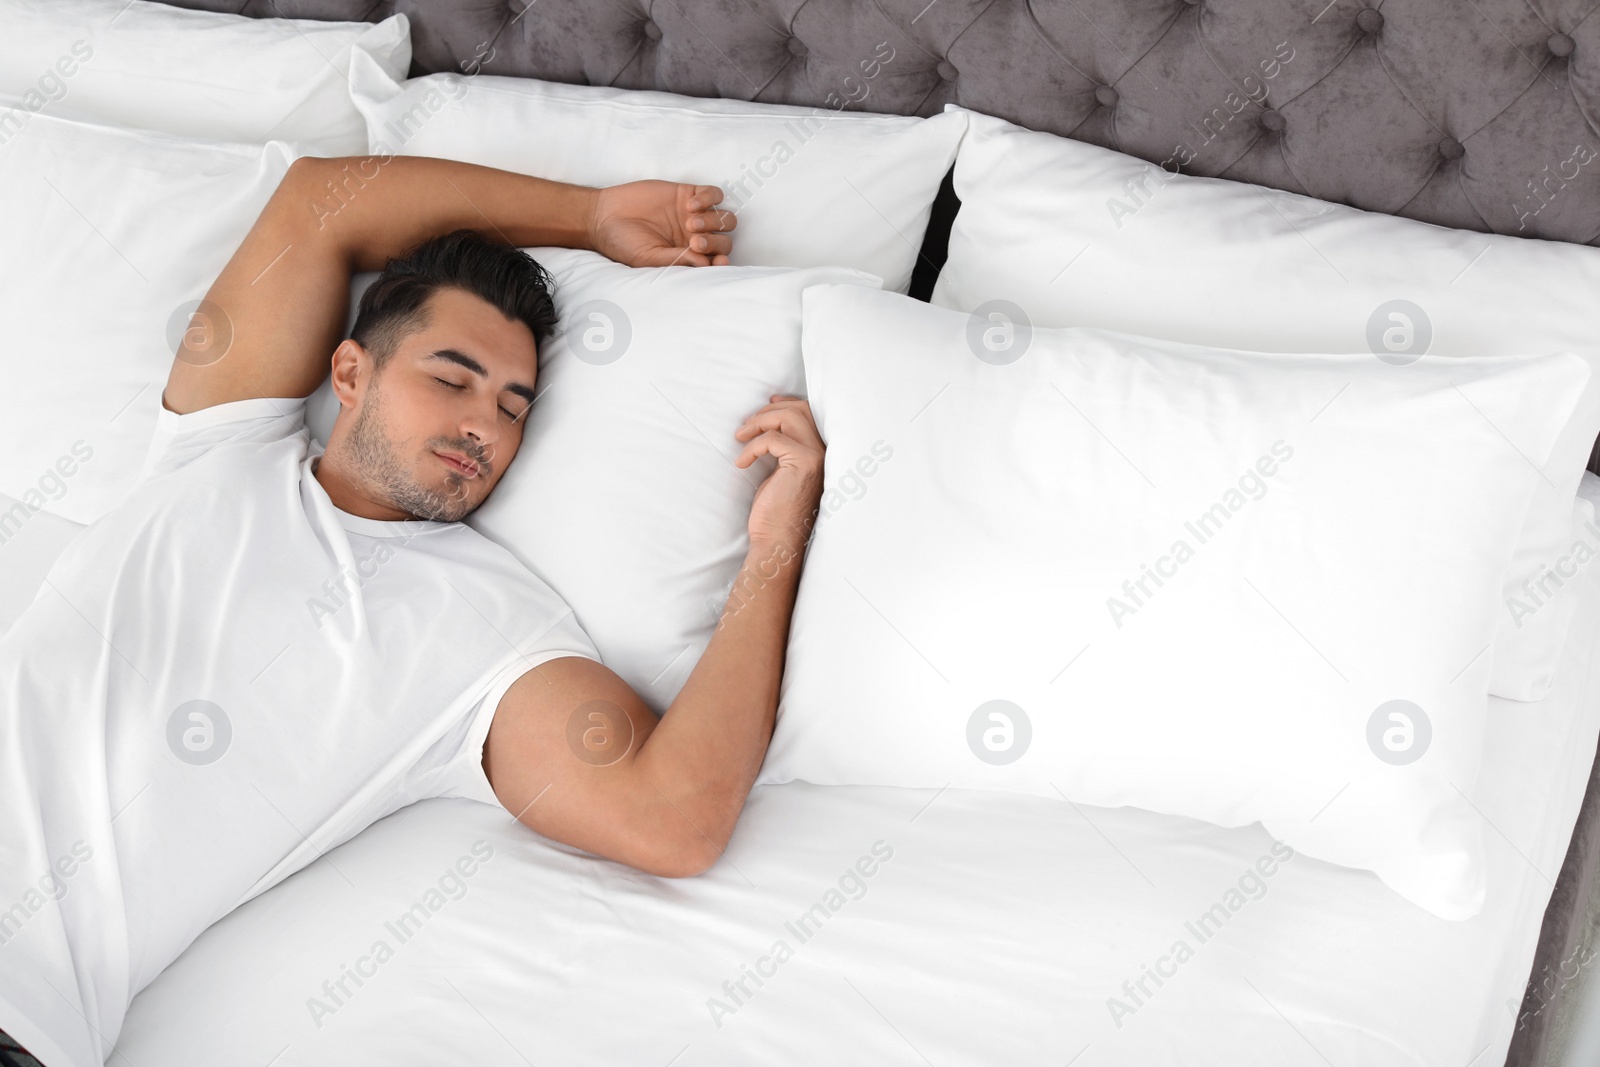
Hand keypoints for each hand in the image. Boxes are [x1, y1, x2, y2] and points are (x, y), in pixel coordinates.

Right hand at [588, 180, 737, 267]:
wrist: (606, 216)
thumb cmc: (625, 243)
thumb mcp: (649, 259)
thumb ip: (678, 261)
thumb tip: (706, 266)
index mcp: (689, 257)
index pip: (717, 261)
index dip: (723, 261)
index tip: (719, 261)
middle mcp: (695, 237)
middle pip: (724, 240)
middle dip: (715, 242)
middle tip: (694, 241)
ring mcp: (694, 215)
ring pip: (724, 218)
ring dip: (713, 221)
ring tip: (689, 222)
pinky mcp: (688, 193)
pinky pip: (713, 194)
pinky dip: (709, 199)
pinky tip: (690, 205)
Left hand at [733, 395, 824, 554]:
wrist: (778, 541)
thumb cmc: (776, 511)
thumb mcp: (781, 472)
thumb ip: (783, 448)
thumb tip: (769, 423)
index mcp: (822, 453)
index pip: (810, 413)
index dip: (787, 403)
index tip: (766, 404)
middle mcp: (825, 452)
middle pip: (800, 409)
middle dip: (768, 411)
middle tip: (745, 427)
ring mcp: (816, 456)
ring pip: (789, 417)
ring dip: (759, 422)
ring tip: (740, 437)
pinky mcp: (803, 463)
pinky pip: (773, 439)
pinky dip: (752, 447)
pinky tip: (742, 463)